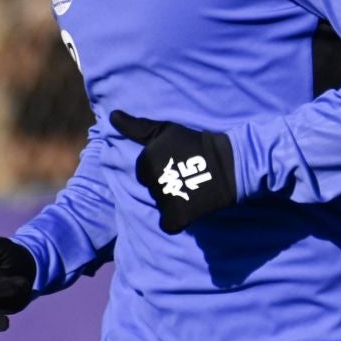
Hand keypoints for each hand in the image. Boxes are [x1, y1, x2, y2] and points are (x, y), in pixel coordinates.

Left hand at [110, 110, 237, 233]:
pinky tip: (189, 209)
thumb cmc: (196, 143)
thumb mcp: (165, 130)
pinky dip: (177, 220)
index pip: (144, 173)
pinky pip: (169, 225)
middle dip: (165, 185)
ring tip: (191, 189)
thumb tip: (112, 116)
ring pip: (161, 205)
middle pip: (153, 189)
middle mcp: (152, 181)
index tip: (177, 164)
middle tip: (185, 176)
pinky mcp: (178, 217)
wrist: (229, 163)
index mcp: (146, 161)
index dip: (160, 169)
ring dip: (172, 201)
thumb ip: (136, 126)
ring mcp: (164, 200)